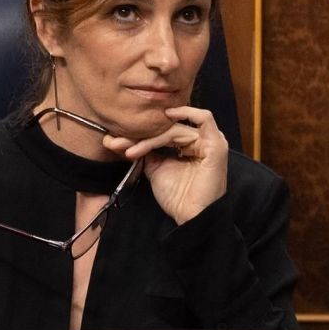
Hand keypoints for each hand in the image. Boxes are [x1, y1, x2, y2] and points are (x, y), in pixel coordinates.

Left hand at [102, 106, 227, 224]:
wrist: (190, 215)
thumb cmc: (177, 196)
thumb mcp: (155, 168)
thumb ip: (146, 151)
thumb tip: (121, 139)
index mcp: (187, 145)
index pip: (159, 132)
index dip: (136, 136)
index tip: (112, 142)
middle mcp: (199, 140)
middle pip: (165, 129)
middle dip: (138, 137)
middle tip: (116, 144)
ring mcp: (209, 141)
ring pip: (174, 129)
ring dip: (150, 138)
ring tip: (131, 151)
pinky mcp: (216, 145)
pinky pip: (204, 119)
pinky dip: (186, 113)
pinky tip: (167, 117)